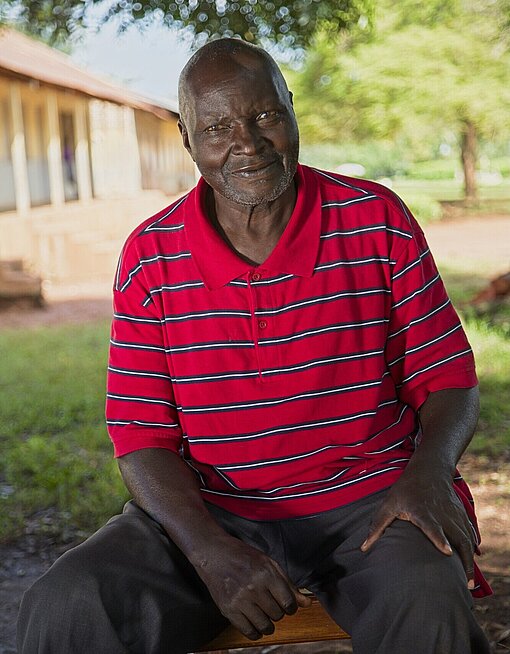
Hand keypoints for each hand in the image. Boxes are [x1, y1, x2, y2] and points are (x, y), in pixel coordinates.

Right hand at [193, 536, 310, 639]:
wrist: (213, 553)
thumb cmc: (242, 555)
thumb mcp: (268, 563)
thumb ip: (288, 583)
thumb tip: (306, 603)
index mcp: (266, 573)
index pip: (289, 603)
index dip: (291, 607)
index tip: (286, 605)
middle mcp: (254, 587)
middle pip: (278, 615)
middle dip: (278, 612)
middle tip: (271, 604)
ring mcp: (240, 600)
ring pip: (265, 626)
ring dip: (268, 624)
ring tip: (263, 614)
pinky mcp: (228, 609)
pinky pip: (248, 631)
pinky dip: (255, 632)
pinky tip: (254, 623)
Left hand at [361, 470, 475, 588]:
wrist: (428, 470)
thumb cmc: (405, 489)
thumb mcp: (389, 504)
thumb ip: (377, 526)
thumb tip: (363, 548)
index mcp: (422, 511)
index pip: (432, 526)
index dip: (439, 539)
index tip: (447, 552)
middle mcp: (441, 513)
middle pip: (456, 537)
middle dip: (462, 560)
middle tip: (464, 583)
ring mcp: (453, 514)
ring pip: (466, 538)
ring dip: (469, 559)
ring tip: (468, 582)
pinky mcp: (460, 514)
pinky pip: (470, 532)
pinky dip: (472, 547)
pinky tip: (471, 561)